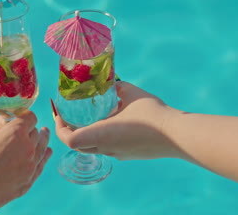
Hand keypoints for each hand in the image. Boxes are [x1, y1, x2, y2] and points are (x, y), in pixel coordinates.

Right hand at [0, 111, 51, 213]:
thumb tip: (3, 122)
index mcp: (15, 133)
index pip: (30, 118)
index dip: (25, 116)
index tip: (21, 117)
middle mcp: (27, 148)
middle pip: (36, 133)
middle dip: (31, 129)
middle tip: (27, 128)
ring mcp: (29, 167)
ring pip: (42, 149)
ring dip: (42, 141)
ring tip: (44, 135)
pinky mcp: (27, 182)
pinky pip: (40, 166)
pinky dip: (44, 158)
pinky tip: (47, 153)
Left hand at [55, 81, 179, 160]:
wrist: (177, 136)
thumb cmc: (153, 113)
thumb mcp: (130, 92)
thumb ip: (116, 86)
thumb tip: (110, 81)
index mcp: (101, 134)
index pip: (69, 140)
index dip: (60, 128)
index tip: (60, 114)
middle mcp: (106, 148)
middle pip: (78, 145)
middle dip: (70, 131)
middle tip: (70, 115)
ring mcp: (117, 154)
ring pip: (93, 147)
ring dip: (86, 134)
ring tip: (90, 116)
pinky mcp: (128, 155)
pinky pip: (107, 148)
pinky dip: (101, 137)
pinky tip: (112, 122)